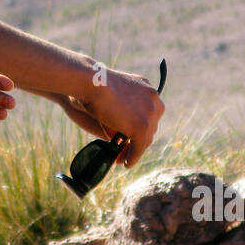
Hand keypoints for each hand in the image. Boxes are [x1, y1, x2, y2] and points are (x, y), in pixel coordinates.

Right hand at [43, 66, 164, 167]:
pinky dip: (133, 157)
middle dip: (139, 138)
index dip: (140, 125)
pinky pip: (140, 147)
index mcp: (146, 88)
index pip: (148, 112)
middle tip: (126, 148)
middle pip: (150, 125)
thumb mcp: (110, 93)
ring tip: (125, 157)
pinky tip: (126, 162)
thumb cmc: (92, 83)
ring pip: (146, 137)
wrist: (91, 81)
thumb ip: (118, 109)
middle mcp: (153, 98)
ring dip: (136, 149)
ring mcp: (150, 113)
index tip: (130, 134)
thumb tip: (116, 130)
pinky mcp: (142, 127)